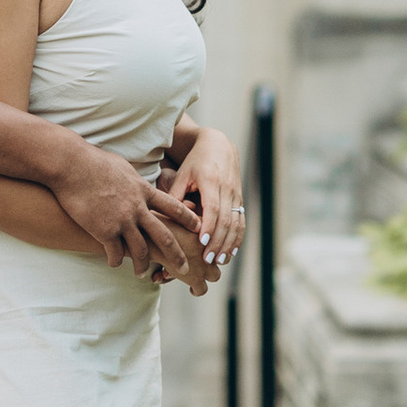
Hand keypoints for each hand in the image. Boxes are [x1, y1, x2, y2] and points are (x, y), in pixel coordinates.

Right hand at [55, 143, 201, 277]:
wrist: (72, 165)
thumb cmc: (93, 162)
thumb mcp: (123, 168)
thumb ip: (134, 181)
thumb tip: (139, 182)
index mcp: (143, 191)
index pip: (173, 207)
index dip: (188, 219)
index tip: (199, 228)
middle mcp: (137, 208)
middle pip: (164, 235)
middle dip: (176, 254)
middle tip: (184, 268)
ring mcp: (121, 220)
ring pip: (140, 250)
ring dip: (142, 264)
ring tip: (142, 273)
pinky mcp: (104, 230)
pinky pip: (115, 253)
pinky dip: (116, 261)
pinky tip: (114, 263)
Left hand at [172, 122, 247, 282]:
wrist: (219, 145)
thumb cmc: (196, 161)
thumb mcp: (183, 174)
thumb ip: (175, 194)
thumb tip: (165, 218)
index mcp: (211, 180)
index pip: (212, 207)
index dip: (208, 227)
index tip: (202, 244)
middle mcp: (227, 188)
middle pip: (226, 219)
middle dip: (218, 242)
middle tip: (208, 260)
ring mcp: (236, 194)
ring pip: (236, 223)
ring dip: (229, 244)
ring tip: (220, 261)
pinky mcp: (240, 199)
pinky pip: (242, 221)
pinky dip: (238, 238)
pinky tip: (231, 252)